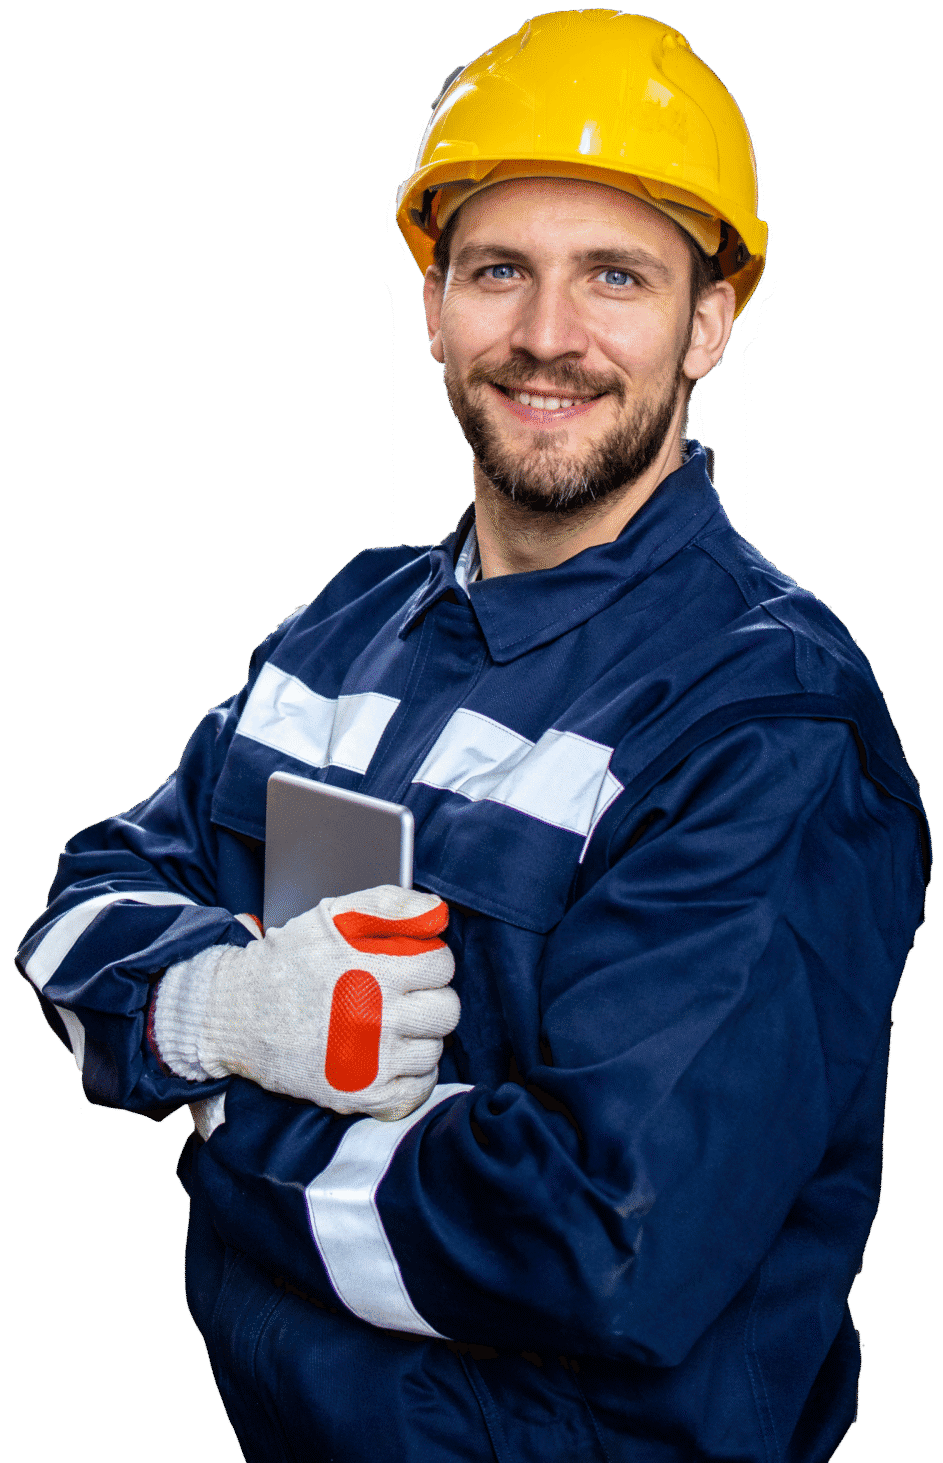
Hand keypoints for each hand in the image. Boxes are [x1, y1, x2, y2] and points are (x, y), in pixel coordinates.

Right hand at [158, 886, 458, 1120]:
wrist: (237, 1014)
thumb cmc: (287, 960)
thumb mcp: (333, 915)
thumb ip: (389, 904)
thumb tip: (438, 913)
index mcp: (376, 971)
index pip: (442, 965)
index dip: (429, 960)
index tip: (411, 965)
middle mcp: (377, 1018)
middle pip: (446, 1010)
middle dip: (430, 998)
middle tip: (406, 996)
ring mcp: (370, 1062)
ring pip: (434, 1050)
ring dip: (419, 1036)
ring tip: (392, 1025)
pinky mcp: (359, 1095)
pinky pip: (416, 1090)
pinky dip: (410, 1076)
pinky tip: (391, 1058)